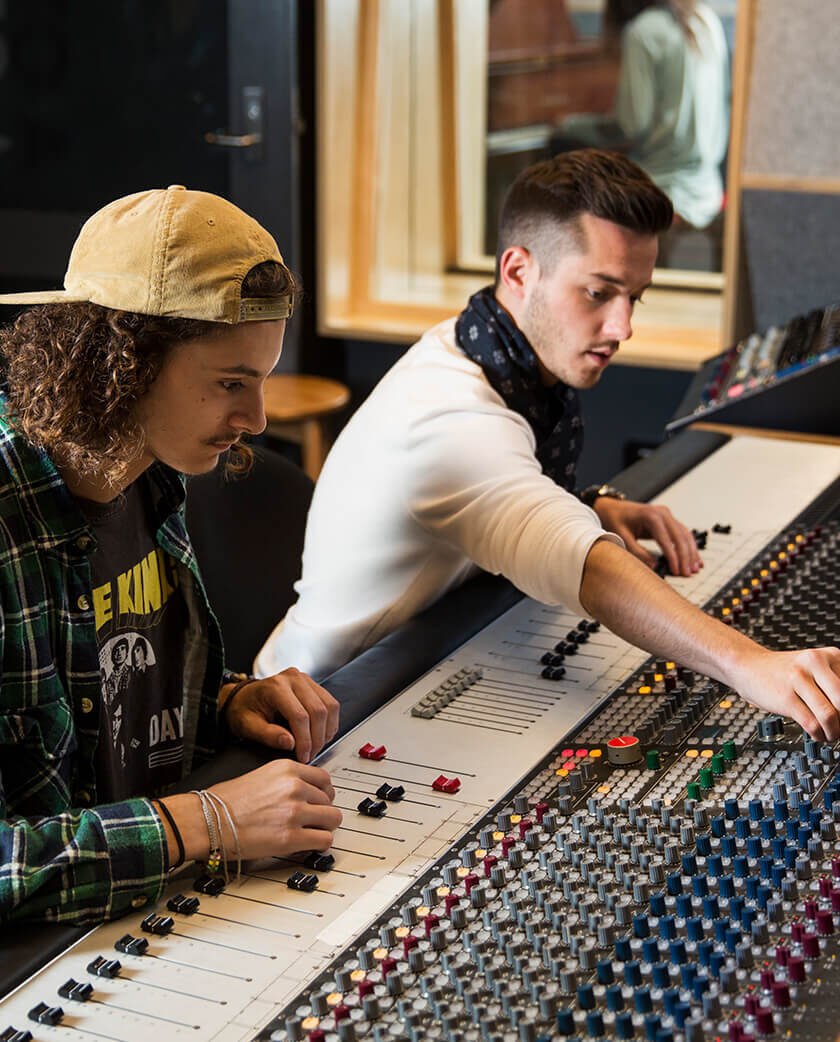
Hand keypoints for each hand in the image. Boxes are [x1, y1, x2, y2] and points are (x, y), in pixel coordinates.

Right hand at [210, 760, 341, 858]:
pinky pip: (324, 840)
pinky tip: (308, 844)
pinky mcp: (291, 837)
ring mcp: (295, 812)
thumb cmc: (224, 801)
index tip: (319, 800)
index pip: (325, 779)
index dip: (323, 793)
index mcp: (287, 769)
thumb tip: (304, 791)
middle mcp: (294, 787)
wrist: (207, 820)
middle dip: (322, 811)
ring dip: (323, 827)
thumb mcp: (261, 775)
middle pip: (330, 800)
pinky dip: (319, 844)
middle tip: (312, 820)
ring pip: (332, 819)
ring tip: (311, 832)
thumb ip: (286, 780)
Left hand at [223, 669, 339, 762]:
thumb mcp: (248, 727)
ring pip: (329, 706)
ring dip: (327, 730)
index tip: (303, 756)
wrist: (243, 698)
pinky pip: (330, 703)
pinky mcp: (312, 685)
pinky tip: (320, 734)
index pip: (300, 715)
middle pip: (318, 710)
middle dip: (317, 738)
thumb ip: (268, 735)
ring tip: (316, 746)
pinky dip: (330, 722)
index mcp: (275, 687)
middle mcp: (293, 679)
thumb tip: (290, 743)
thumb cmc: (243, 711)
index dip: (305, 740)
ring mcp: (305, 680)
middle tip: (310, 755)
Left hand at [593, 497, 701, 577]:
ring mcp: (667, 515)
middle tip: (688, 572)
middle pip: (680, 537)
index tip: (676, 570)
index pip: (666, 540)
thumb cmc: (616, 520)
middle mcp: (662, 513)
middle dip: (686, 556)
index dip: (673, 557)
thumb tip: (654, 566)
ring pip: (685, 534)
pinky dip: (689, 546)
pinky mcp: (668, 520)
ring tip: (695, 568)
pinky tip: (694, 557)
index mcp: (651, 516)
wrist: (613, 508)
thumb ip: (637, 552)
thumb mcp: (622, 537)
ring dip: (691, 552)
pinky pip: (682, 533)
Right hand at [731, 646, 839, 741]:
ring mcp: (798, 679)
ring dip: (833, 732)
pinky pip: (811, 723)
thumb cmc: (782, 671)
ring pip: (830, 715)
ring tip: (830, 735)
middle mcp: (815, 663)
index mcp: (829, 655)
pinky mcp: (785, 697)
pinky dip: (818, 735)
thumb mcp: (814, 668)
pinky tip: (816, 734)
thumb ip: (834, 684)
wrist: (747, 665)